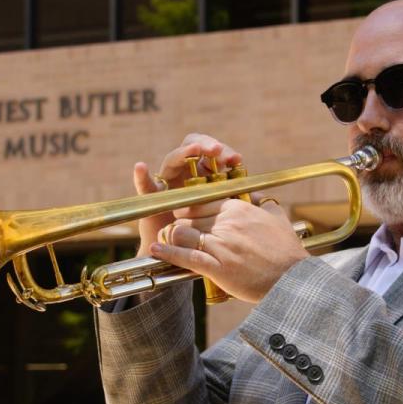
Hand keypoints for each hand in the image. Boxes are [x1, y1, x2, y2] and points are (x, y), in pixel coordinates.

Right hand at [133, 133, 241, 256]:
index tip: (237, 160)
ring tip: (195, 150)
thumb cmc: (214, 236)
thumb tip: (262, 196)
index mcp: (207, 175)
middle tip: (218, 151)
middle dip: (206, 146)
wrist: (189, 257)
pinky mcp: (151, 198)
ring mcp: (167, 184)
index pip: (215, 154)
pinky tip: (141, 167)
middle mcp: (186, 174)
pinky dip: (141, 177)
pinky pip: (145, 186)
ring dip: (184, 153)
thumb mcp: (229, 218)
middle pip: (194, 148)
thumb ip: (241, 204)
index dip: (225, 153)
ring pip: (173, 160)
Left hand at [150, 197, 309, 302]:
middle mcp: (227, 223)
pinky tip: (156, 250)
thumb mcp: (278, 220)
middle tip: (172, 231)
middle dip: (178, 224)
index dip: (188, 209)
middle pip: (188, 217)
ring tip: (164, 241)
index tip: (182, 215)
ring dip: (171, 237)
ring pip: (182, 232)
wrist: (292, 280)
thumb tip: (260, 198)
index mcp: (238, 209)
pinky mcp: (218, 267)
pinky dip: (168, 253)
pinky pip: (186, 256)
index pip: (201, 201)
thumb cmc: (287, 252)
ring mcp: (222, 245)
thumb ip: (266, 205)